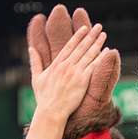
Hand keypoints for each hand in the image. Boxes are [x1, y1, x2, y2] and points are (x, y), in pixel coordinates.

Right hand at [27, 5, 120, 128]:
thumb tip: (31, 48)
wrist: (51, 111)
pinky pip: (93, 66)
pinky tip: (107, 51)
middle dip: (90, 36)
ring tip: (103, 35)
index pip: (69, 46)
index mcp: (56, 64)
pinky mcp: (82, 80)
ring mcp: (75, 72)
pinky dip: (100, 57)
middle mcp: (66, 66)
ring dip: (97, 43)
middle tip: (98, 27)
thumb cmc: (44, 98)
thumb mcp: (36, 78)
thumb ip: (35, 62)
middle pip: (81, 47)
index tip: (84, 29)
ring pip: (89, 54)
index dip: (78, 36)